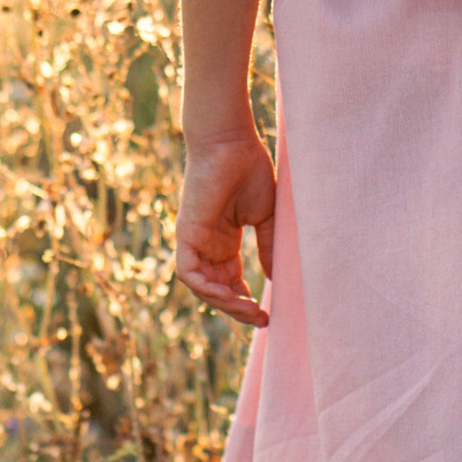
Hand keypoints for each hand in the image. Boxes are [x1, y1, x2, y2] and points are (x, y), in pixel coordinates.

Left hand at [174, 126, 277, 326]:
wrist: (231, 142)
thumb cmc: (248, 169)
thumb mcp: (265, 216)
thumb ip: (268, 247)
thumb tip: (276, 279)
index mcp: (223, 239)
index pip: (229, 280)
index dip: (245, 299)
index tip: (267, 312)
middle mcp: (206, 243)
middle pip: (217, 288)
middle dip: (237, 308)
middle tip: (262, 319)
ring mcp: (194, 240)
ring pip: (202, 286)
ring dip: (224, 304)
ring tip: (250, 311)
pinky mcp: (185, 234)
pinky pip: (189, 274)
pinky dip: (207, 289)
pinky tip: (230, 295)